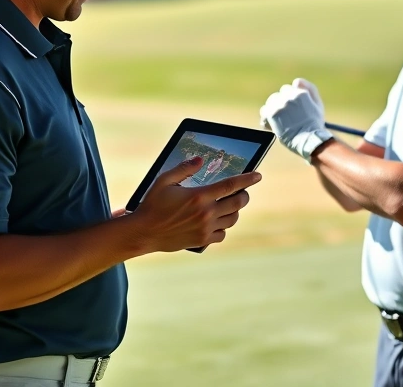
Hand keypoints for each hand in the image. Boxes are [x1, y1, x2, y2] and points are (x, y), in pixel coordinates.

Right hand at [131, 157, 259, 251]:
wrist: (144, 232)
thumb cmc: (153, 204)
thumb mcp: (164, 181)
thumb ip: (184, 168)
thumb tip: (200, 160)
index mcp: (199, 196)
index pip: (231, 185)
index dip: (247, 179)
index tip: (258, 175)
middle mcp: (206, 213)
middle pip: (238, 203)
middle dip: (244, 195)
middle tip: (242, 192)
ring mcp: (205, 228)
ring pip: (233, 219)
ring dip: (235, 210)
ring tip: (229, 205)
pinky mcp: (202, 240)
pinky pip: (222, 234)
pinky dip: (223, 227)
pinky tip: (217, 222)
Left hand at [260, 83, 331, 161]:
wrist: (309, 140)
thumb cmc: (315, 124)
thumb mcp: (318, 104)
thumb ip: (310, 89)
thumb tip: (296, 81)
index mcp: (300, 93)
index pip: (287, 89)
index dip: (288, 99)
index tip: (290, 109)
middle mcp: (289, 97)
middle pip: (277, 95)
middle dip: (280, 104)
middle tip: (284, 116)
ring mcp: (279, 105)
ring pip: (270, 103)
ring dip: (273, 110)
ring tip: (279, 121)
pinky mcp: (272, 114)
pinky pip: (264, 112)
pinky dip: (266, 119)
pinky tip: (272, 125)